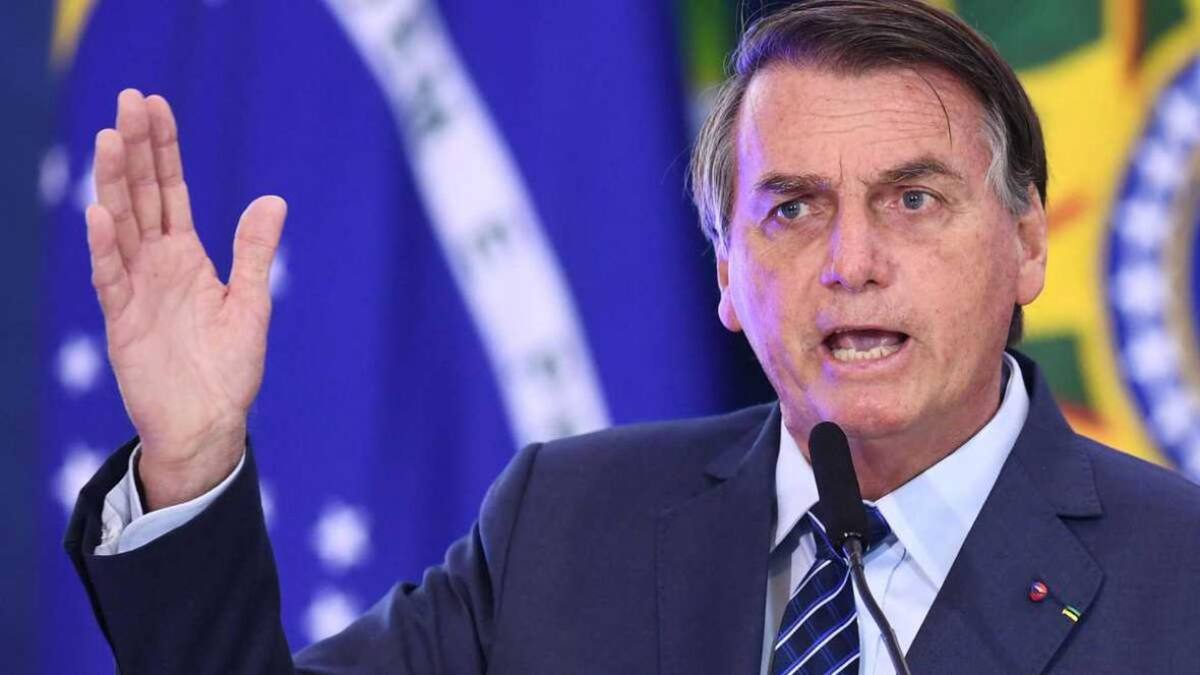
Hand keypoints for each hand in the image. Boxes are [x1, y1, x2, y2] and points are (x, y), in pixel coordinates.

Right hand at [85, 89, 285, 509]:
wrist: (208, 424)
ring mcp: (136, 290)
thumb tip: (273, 198)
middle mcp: (157, 265)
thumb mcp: (250, 303)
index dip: (163, 149)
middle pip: (141, 195)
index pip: (170, 191)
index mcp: (187, 258)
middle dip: (136, 149)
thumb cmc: (229, 369)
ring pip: (121, 226)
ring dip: (115, 184)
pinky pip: (111, 278)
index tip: (155, 104)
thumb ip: (254, 252)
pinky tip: (101, 213)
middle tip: (128, 99)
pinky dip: (106, 248)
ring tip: (111, 139)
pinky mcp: (123, 321)